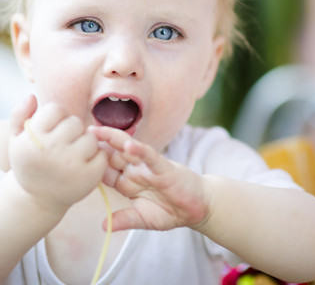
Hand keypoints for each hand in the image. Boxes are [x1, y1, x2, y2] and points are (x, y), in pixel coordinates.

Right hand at [9, 96, 106, 213]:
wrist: (37, 200)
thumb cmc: (29, 164)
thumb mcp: (16, 140)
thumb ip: (20, 114)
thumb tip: (31, 95)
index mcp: (33, 138)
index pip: (56, 109)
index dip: (57, 118)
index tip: (53, 130)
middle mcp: (51, 150)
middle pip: (75, 122)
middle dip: (72, 131)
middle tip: (64, 145)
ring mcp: (71, 165)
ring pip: (90, 138)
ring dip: (85, 144)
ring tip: (73, 155)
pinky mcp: (88, 178)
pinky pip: (102, 155)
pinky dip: (97, 158)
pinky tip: (84, 165)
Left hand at [91, 126, 210, 231]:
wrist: (198, 208)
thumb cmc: (172, 211)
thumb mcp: (144, 220)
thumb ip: (125, 219)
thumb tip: (102, 226)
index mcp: (128, 182)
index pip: (106, 170)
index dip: (91, 162)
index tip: (73, 154)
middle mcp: (136, 171)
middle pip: (113, 154)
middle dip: (97, 144)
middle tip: (80, 132)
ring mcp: (149, 167)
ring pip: (128, 149)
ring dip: (113, 139)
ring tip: (97, 131)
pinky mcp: (164, 167)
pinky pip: (150, 156)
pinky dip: (141, 150)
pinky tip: (129, 145)